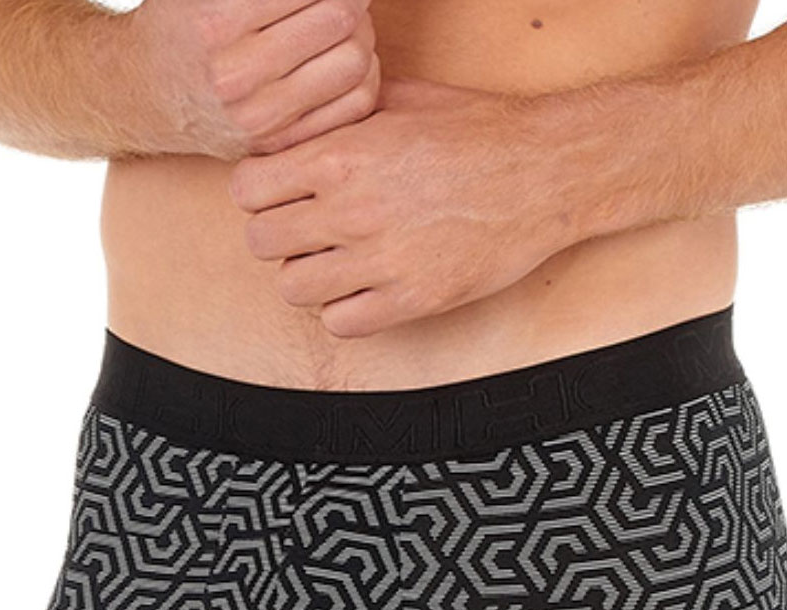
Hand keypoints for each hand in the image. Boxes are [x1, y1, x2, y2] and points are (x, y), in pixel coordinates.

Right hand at [130, 0, 381, 159]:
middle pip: (340, 18)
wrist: (145, 95)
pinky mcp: (281, 143)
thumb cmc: (180, 24)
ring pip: (354, 61)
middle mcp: (238, 76)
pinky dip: (364, 72)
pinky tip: (343, 56)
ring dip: (362, 31)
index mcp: (215, 22)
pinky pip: (355, 104)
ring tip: (344, 20)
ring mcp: (262, 118)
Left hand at [227, 75, 573, 337]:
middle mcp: (352, 210)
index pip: (247, 188)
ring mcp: (381, 260)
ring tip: (335, 264)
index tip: (280, 194)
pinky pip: (341, 324)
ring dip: (308, 277)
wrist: (546, 172)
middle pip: (261, 241)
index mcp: (341, 155)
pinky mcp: (412, 299)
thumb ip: (341, 117)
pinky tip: (364, 290)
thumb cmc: (481, 133)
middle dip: (277, 235)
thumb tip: (300, 126)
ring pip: (294, 288)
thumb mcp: (401, 100)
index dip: (259, 192)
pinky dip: (344, 311)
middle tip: (306, 231)